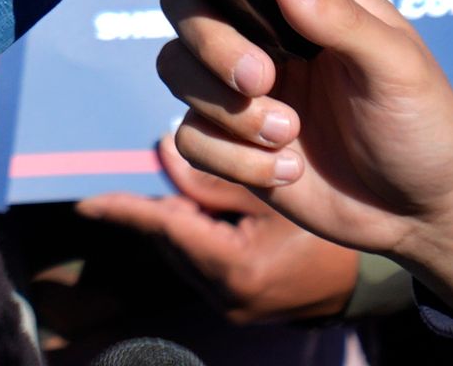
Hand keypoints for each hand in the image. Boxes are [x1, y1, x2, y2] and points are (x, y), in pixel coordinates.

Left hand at [78, 128, 364, 319]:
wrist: (368, 280)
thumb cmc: (332, 222)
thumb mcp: (278, 189)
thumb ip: (215, 174)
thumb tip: (162, 149)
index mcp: (234, 269)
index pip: (163, 231)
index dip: (123, 212)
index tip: (84, 204)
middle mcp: (225, 295)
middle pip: (169, 239)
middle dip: (155, 206)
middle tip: (135, 175)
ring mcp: (230, 304)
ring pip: (182, 249)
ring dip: (175, 219)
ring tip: (171, 186)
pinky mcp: (236, 302)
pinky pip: (200, 260)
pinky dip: (195, 232)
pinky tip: (198, 208)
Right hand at [135, 0, 452, 315]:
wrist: (427, 214)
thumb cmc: (427, 125)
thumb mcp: (400, 68)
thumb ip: (342, 21)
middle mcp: (262, 33)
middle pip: (185, 6)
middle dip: (212, 46)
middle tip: (262, 81)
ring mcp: (242, 88)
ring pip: (176, 71)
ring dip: (229, 113)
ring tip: (290, 138)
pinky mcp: (232, 141)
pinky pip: (190, 138)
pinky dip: (235, 162)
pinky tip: (287, 172)